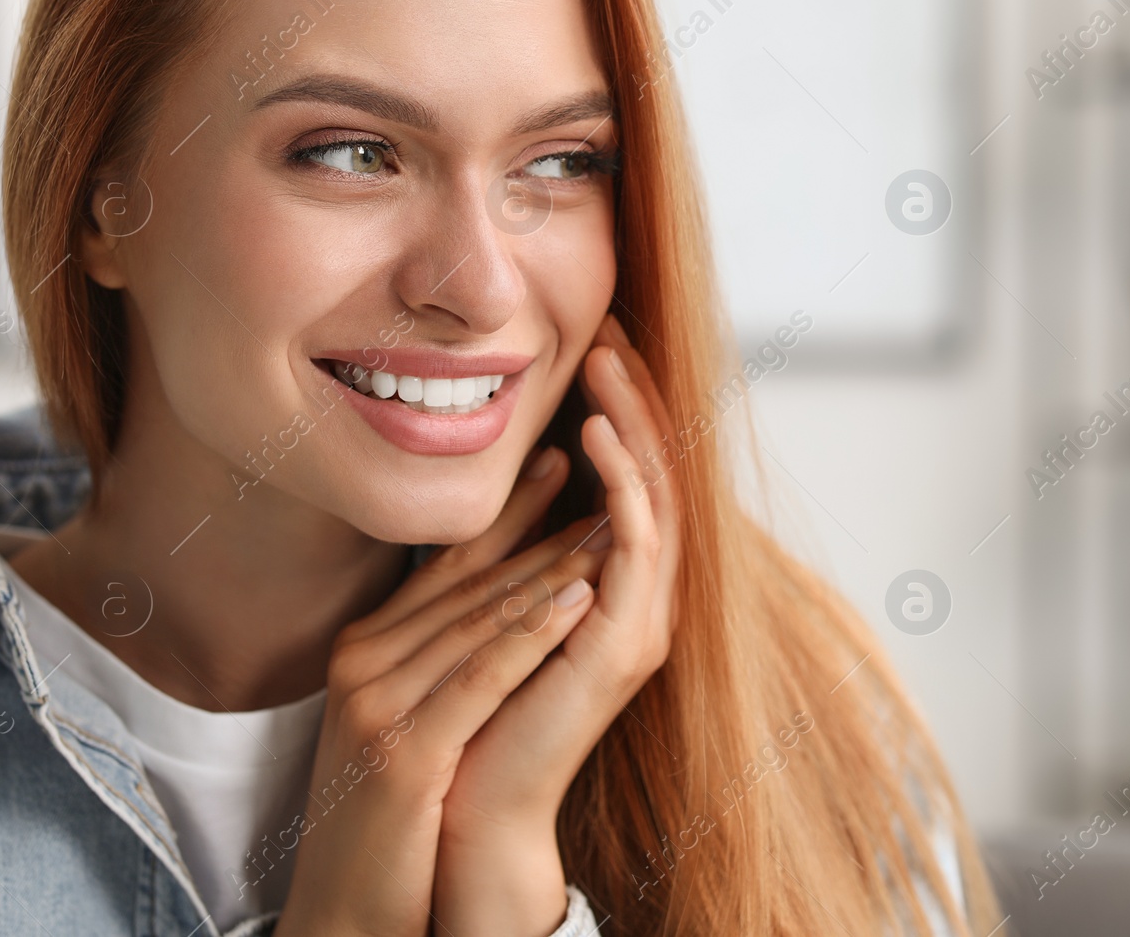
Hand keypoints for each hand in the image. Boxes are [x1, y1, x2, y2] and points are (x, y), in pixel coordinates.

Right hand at [272, 457, 608, 936]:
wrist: (348, 909)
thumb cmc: (388, 814)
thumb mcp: (405, 716)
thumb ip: (437, 654)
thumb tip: (502, 593)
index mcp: (365, 648)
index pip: (448, 564)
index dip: (507, 511)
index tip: (558, 461)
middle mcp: (364, 661)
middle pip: (471, 581)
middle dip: (545, 527)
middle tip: (604, 472)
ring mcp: (378, 701)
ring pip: (482, 617)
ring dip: (554, 568)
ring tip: (612, 524)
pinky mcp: (405, 749)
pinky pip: (483, 675)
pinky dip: (535, 633)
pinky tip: (581, 599)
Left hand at [432, 312, 683, 935]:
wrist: (470, 800)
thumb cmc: (476, 701)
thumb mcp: (500, 596)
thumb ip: (524, 540)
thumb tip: (530, 468)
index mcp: (619, 586)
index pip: (638, 476)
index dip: (626, 407)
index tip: (600, 341)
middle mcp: (644, 598)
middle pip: (660, 475)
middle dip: (638, 398)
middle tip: (613, 330)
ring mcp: (644, 621)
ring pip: (658, 497)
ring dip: (634, 423)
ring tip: (606, 359)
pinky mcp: (626, 642)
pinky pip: (637, 545)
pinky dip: (622, 484)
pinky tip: (591, 434)